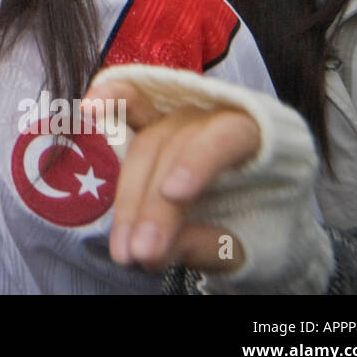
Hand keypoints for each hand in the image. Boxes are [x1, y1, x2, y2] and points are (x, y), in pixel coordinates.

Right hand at [85, 77, 260, 272]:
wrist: (266, 220)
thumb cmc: (265, 228)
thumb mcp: (252, 247)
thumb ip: (210, 245)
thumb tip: (155, 250)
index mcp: (261, 138)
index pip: (225, 138)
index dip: (196, 161)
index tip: (175, 196)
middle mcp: (218, 116)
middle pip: (173, 149)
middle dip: (151, 204)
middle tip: (138, 254)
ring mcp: (183, 115)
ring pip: (145, 143)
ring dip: (127, 196)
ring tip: (121, 246)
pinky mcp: (155, 121)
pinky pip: (132, 105)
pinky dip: (112, 102)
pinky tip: (90, 107)